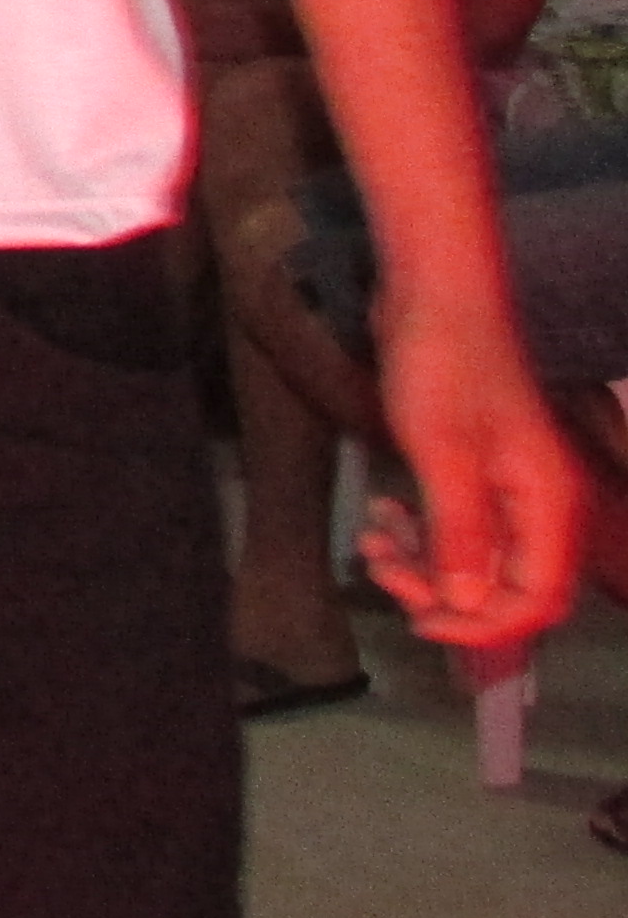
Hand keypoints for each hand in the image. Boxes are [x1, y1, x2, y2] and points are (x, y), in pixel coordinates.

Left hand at [358, 299, 583, 652]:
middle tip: (381, 569)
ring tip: (370, 540)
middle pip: (502, 584)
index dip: (482, 624)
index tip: (420, 620)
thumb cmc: (442, 364)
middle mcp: (537, 502)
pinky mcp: (476, 466)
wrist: (432, 292)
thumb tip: (468, 606)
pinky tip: (378, 512)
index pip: (535, 598)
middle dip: (441, 590)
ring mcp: (508, 484)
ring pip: (472, 555)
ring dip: (421, 560)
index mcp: (547, 505)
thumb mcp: (444, 456)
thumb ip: (461, 535)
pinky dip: (418, 528)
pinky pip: (455, 521)